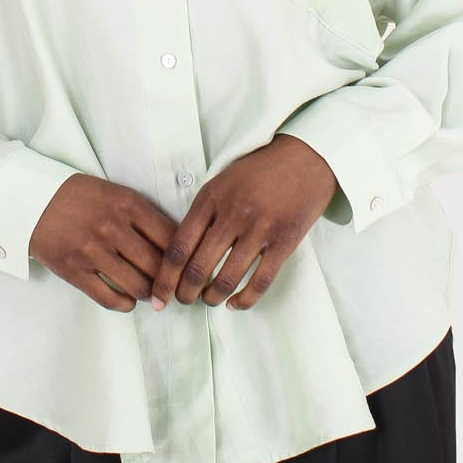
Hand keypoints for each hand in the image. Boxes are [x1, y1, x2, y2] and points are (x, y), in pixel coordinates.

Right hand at [29, 173, 178, 311]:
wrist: (32, 200)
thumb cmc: (79, 197)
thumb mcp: (116, 193)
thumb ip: (144, 215)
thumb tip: (174, 246)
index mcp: (128, 204)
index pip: (171, 237)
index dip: (184, 257)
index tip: (187, 268)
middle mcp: (113, 227)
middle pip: (158, 265)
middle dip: (169, 281)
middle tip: (173, 288)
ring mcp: (93, 251)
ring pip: (138, 285)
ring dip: (150, 294)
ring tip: (152, 294)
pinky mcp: (75, 270)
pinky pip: (109, 298)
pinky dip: (125, 304)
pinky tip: (128, 300)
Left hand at [148, 135, 337, 311]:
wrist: (304, 158)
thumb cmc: (258, 172)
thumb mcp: (222, 182)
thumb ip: (202, 214)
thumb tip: (179, 256)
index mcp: (211, 198)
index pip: (178, 247)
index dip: (165, 278)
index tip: (158, 297)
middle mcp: (232, 213)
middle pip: (198, 268)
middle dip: (185, 294)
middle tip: (184, 301)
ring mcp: (260, 228)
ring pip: (226, 279)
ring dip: (212, 298)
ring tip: (208, 301)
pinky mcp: (285, 240)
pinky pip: (261, 281)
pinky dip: (244, 300)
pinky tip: (235, 304)